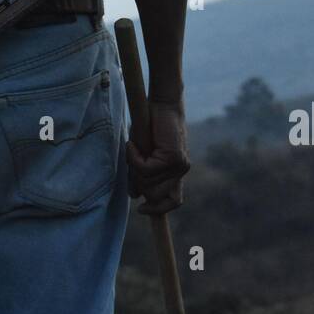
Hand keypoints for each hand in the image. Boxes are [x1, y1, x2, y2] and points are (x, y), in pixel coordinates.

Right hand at [126, 99, 189, 214]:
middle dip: (139, 183)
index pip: (174, 201)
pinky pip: (147, 169)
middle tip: (134, 162)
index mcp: (175, 173)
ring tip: (134, 148)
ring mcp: (179, 165)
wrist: (162, 103)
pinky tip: (133, 145)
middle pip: (156, 196)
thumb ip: (140, 175)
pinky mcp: (173, 157)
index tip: (142, 210)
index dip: (159, 210)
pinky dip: (135, 158)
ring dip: (136, 168)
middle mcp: (180, 171)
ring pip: (149, 183)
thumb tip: (135, 195)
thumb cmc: (150, 127)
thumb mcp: (142, 155)